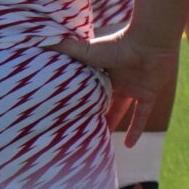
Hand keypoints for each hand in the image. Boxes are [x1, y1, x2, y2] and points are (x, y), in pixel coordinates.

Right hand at [52, 29, 179, 140]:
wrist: (149, 41)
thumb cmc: (117, 43)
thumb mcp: (85, 50)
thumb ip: (65, 48)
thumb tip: (39, 41)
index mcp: (101, 68)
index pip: (87, 87)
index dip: (78, 98)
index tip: (65, 112)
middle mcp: (117, 78)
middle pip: (102, 100)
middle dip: (92, 113)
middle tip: (79, 130)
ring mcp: (133, 86)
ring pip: (119, 110)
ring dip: (111, 124)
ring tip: (98, 142)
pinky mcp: (148, 94)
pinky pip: (142, 116)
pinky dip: (136, 130)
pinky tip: (128, 146)